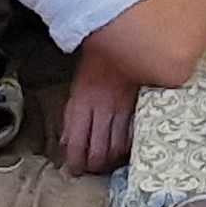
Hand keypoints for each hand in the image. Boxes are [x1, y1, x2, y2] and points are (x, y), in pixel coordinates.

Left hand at [58, 47, 139, 172]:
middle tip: (92, 168)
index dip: (75, 162)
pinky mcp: (138, 105)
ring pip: (118, 147)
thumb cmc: (95, 65)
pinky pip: (134, 134)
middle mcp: (102, 108)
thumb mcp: (76, 89)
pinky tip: (125, 150)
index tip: (75, 169)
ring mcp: (122, 107)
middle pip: (99, 151)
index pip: (77, 143)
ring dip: (112, 161)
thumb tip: (66, 144)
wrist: (119, 37)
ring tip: (108, 163)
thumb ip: (72, 117)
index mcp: (82, 103)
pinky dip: (129, 147)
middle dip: (94, 166)